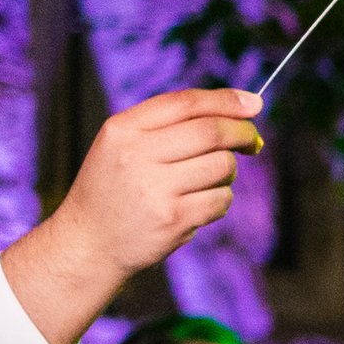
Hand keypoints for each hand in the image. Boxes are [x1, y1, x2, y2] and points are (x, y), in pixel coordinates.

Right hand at [0, 87, 264, 343]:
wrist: (88, 243)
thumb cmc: (115, 188)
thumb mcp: (123, 144)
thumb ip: (170, 123)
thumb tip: (242, 109)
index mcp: (123, 129)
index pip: (185, 103)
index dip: (226, 100)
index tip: (254, 103)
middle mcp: (136, 155)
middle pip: (210, 132)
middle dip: (241, 133)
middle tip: (252, 141)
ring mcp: (155, 189)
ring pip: (221, 166)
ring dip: (228, 171)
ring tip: (209, 179)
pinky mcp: (173, 219)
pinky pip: (220, 200)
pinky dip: (220, 199)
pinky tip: (198, 205)